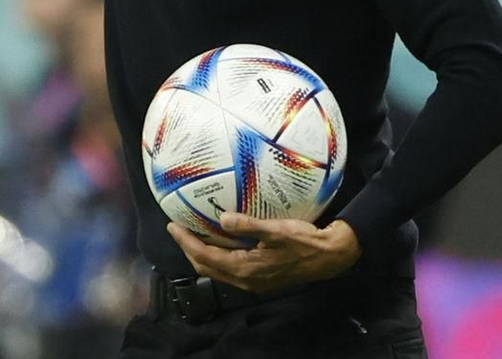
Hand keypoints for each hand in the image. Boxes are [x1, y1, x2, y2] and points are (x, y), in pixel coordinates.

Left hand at [166, 215, 361, 293]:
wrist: (329, 258)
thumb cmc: (304, 242)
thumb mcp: (276, 230)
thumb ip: (248, 225)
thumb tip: (222, 219)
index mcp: (246, 269)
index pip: (205, 257)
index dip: (186, 242)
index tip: (172, 226)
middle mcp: (246, 280)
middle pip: (206, 268)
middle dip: (188, 249)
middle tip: (177, 229)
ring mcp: (253, 282)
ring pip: (217, 270)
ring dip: (201, 254)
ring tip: (193, 234)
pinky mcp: (261, 279)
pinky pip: (229, 269)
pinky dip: (217, 256)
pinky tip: (219, 241)